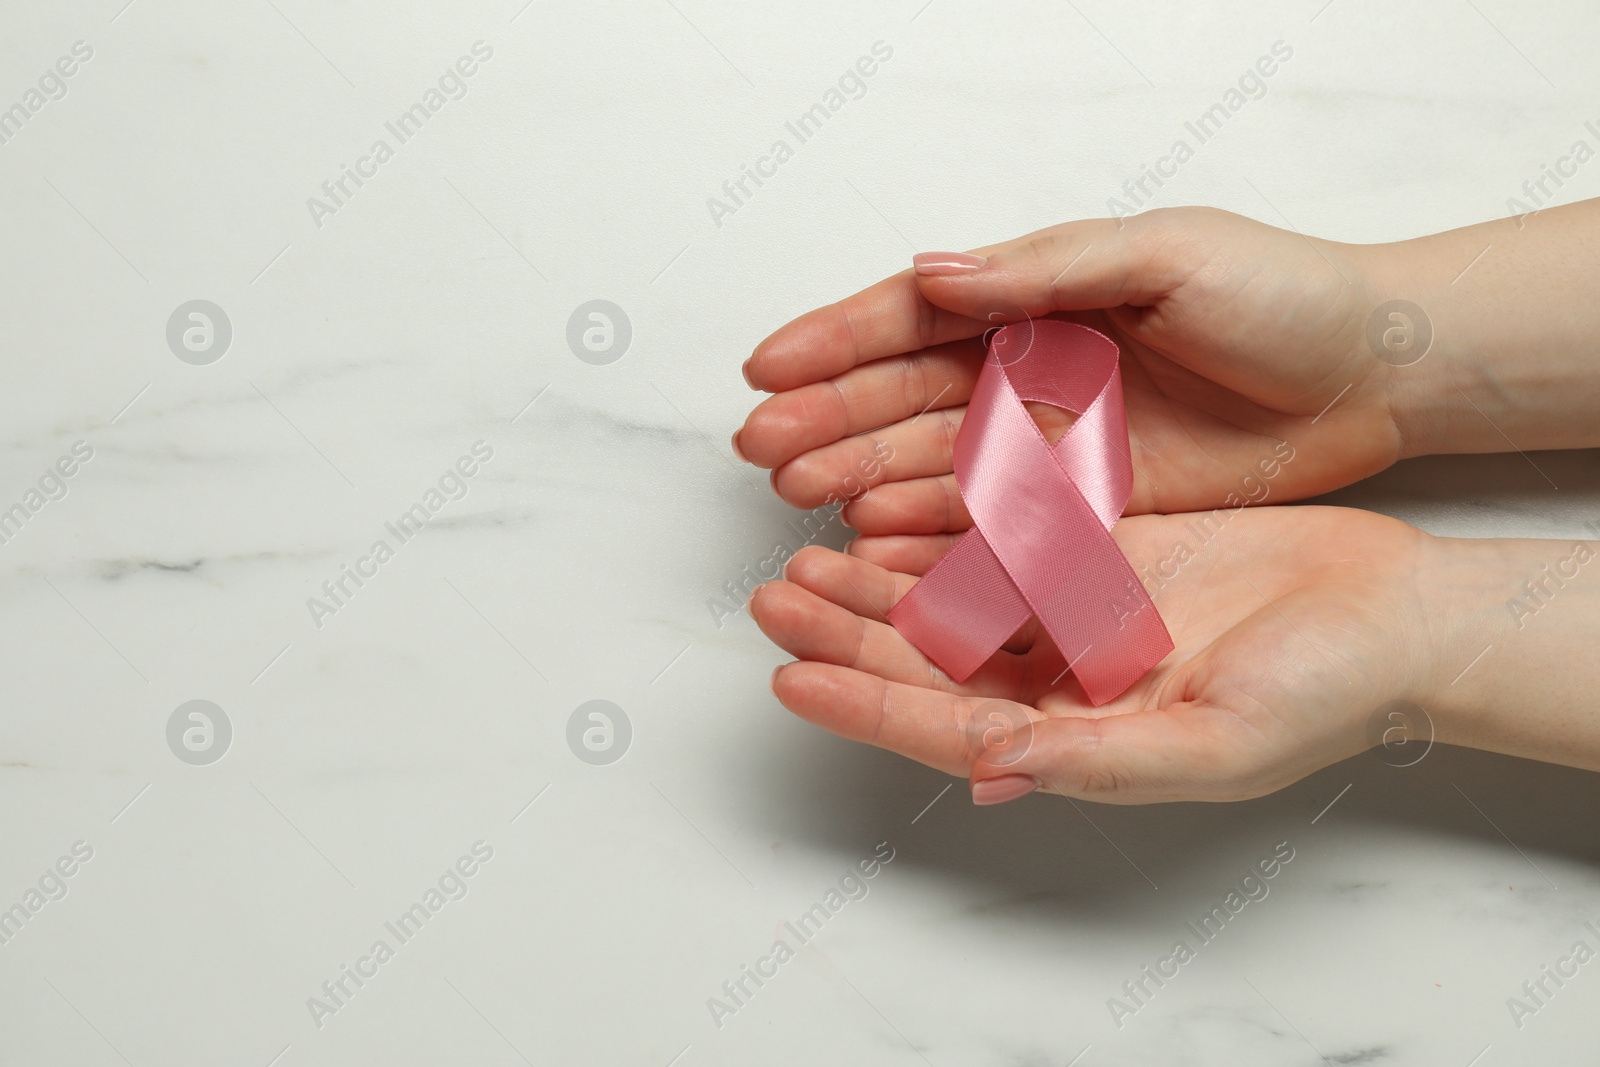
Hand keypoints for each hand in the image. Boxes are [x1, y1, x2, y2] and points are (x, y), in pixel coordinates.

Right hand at [735, 207, 1410, 534]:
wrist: (1372, 372)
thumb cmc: (1280, 294)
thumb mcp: (1162, 257)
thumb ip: (1045, 270)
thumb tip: (931, 273)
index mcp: (1041, 294)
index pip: (915, 316)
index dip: (836, 340)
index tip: (765, 368)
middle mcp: (1034, 365)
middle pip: (906, 393)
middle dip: (829, 417)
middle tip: (761, 448)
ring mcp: (1057, 437)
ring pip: (937, 458)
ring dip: (866, 474)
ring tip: (803, 497)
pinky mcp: (1090, 500)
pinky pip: (994, 517)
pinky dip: (935, 527)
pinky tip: (880, 536)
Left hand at [749, 506, 1444, 803]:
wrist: (1394, 612)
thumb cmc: (1326, 692)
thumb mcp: (1213, 742)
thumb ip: (1099, 760)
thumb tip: (991, 774)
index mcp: (1077, 739)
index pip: (944, 727)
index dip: (864, 706)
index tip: (788, 677)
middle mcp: (1061, 682)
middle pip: (927, 662)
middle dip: (844, 635)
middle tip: (771, 598)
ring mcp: (1076, 615)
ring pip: (948, 599)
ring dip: (876, 582)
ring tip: (803, 553)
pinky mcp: (1100, 551)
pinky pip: (1001, 539)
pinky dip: (944, 525)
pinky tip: (887, 506)